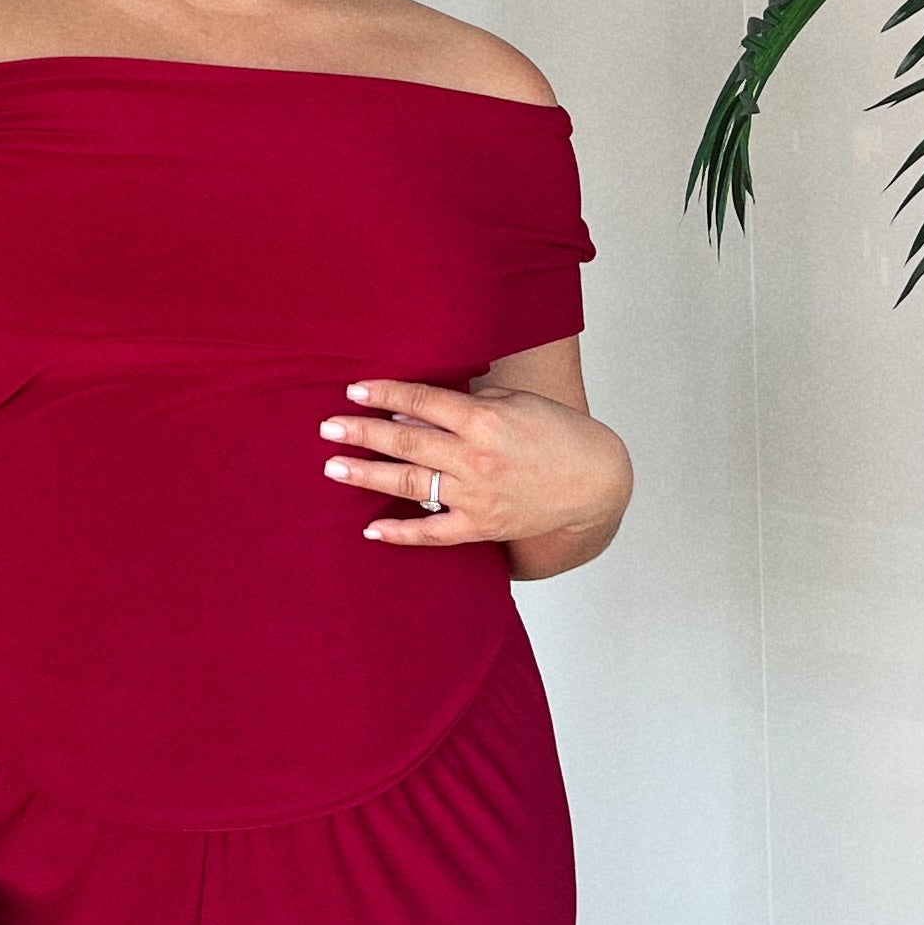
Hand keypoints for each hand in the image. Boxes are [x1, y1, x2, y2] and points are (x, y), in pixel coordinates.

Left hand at [320, 373, 628, 548]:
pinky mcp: (482, 527)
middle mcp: (476, 458)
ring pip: (411, 484)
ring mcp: (477, 496)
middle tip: (328, 428)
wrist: (595, 481)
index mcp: (485, 420)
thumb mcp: (513, 403)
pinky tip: (371, 528)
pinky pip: (433, 533)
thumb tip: (413, 412)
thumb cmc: (556, 432)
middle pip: (407, 442)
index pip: (422, 402)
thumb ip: (464, 405)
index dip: (385, 395)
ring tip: (334, 467)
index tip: (354, 391)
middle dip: (363, 433)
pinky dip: (401, 532)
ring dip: (369, 475)